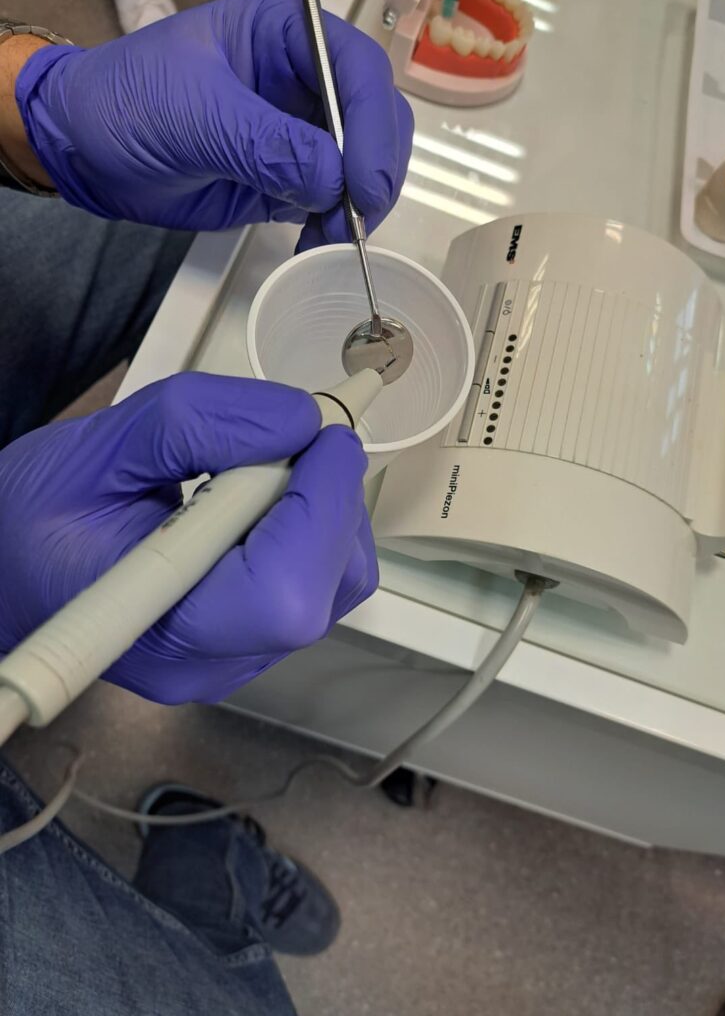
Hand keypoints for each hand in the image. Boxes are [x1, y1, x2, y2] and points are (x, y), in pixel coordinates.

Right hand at [0, 373, 377, 703]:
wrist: (12, 572)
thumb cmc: (31, 524)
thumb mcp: (94, 451)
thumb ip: (195, 425)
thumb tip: (298, 419)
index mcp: (158, 631)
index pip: (281, 595)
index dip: (318, 509)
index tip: (319, 435)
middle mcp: (209, 661)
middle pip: (324, 584)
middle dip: (324, 495)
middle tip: (287, 435)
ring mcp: (236, 656)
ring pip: (336, 581)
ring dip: (322, 506)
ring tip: (256, 466)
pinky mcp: (252, 636)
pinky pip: (320, 579)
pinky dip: (311, 523)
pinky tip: (259, 496)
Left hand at [14, 0, 413, 242]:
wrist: (87, 151)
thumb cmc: (125, 103)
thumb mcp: (193, 114)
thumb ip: (267, 145)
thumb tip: (334, 181)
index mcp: (286, 33)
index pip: (358, 70)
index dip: (371, 126)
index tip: (362, 182)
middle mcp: (306, 77)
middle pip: (377, 118)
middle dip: (374, 171)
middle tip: (355, 218)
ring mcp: (303, 130)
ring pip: (365, 165)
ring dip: (360, 206)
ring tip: (329, 237)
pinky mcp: (294, 176)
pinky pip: (337, 202)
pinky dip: (337, 226)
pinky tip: (316, 242)